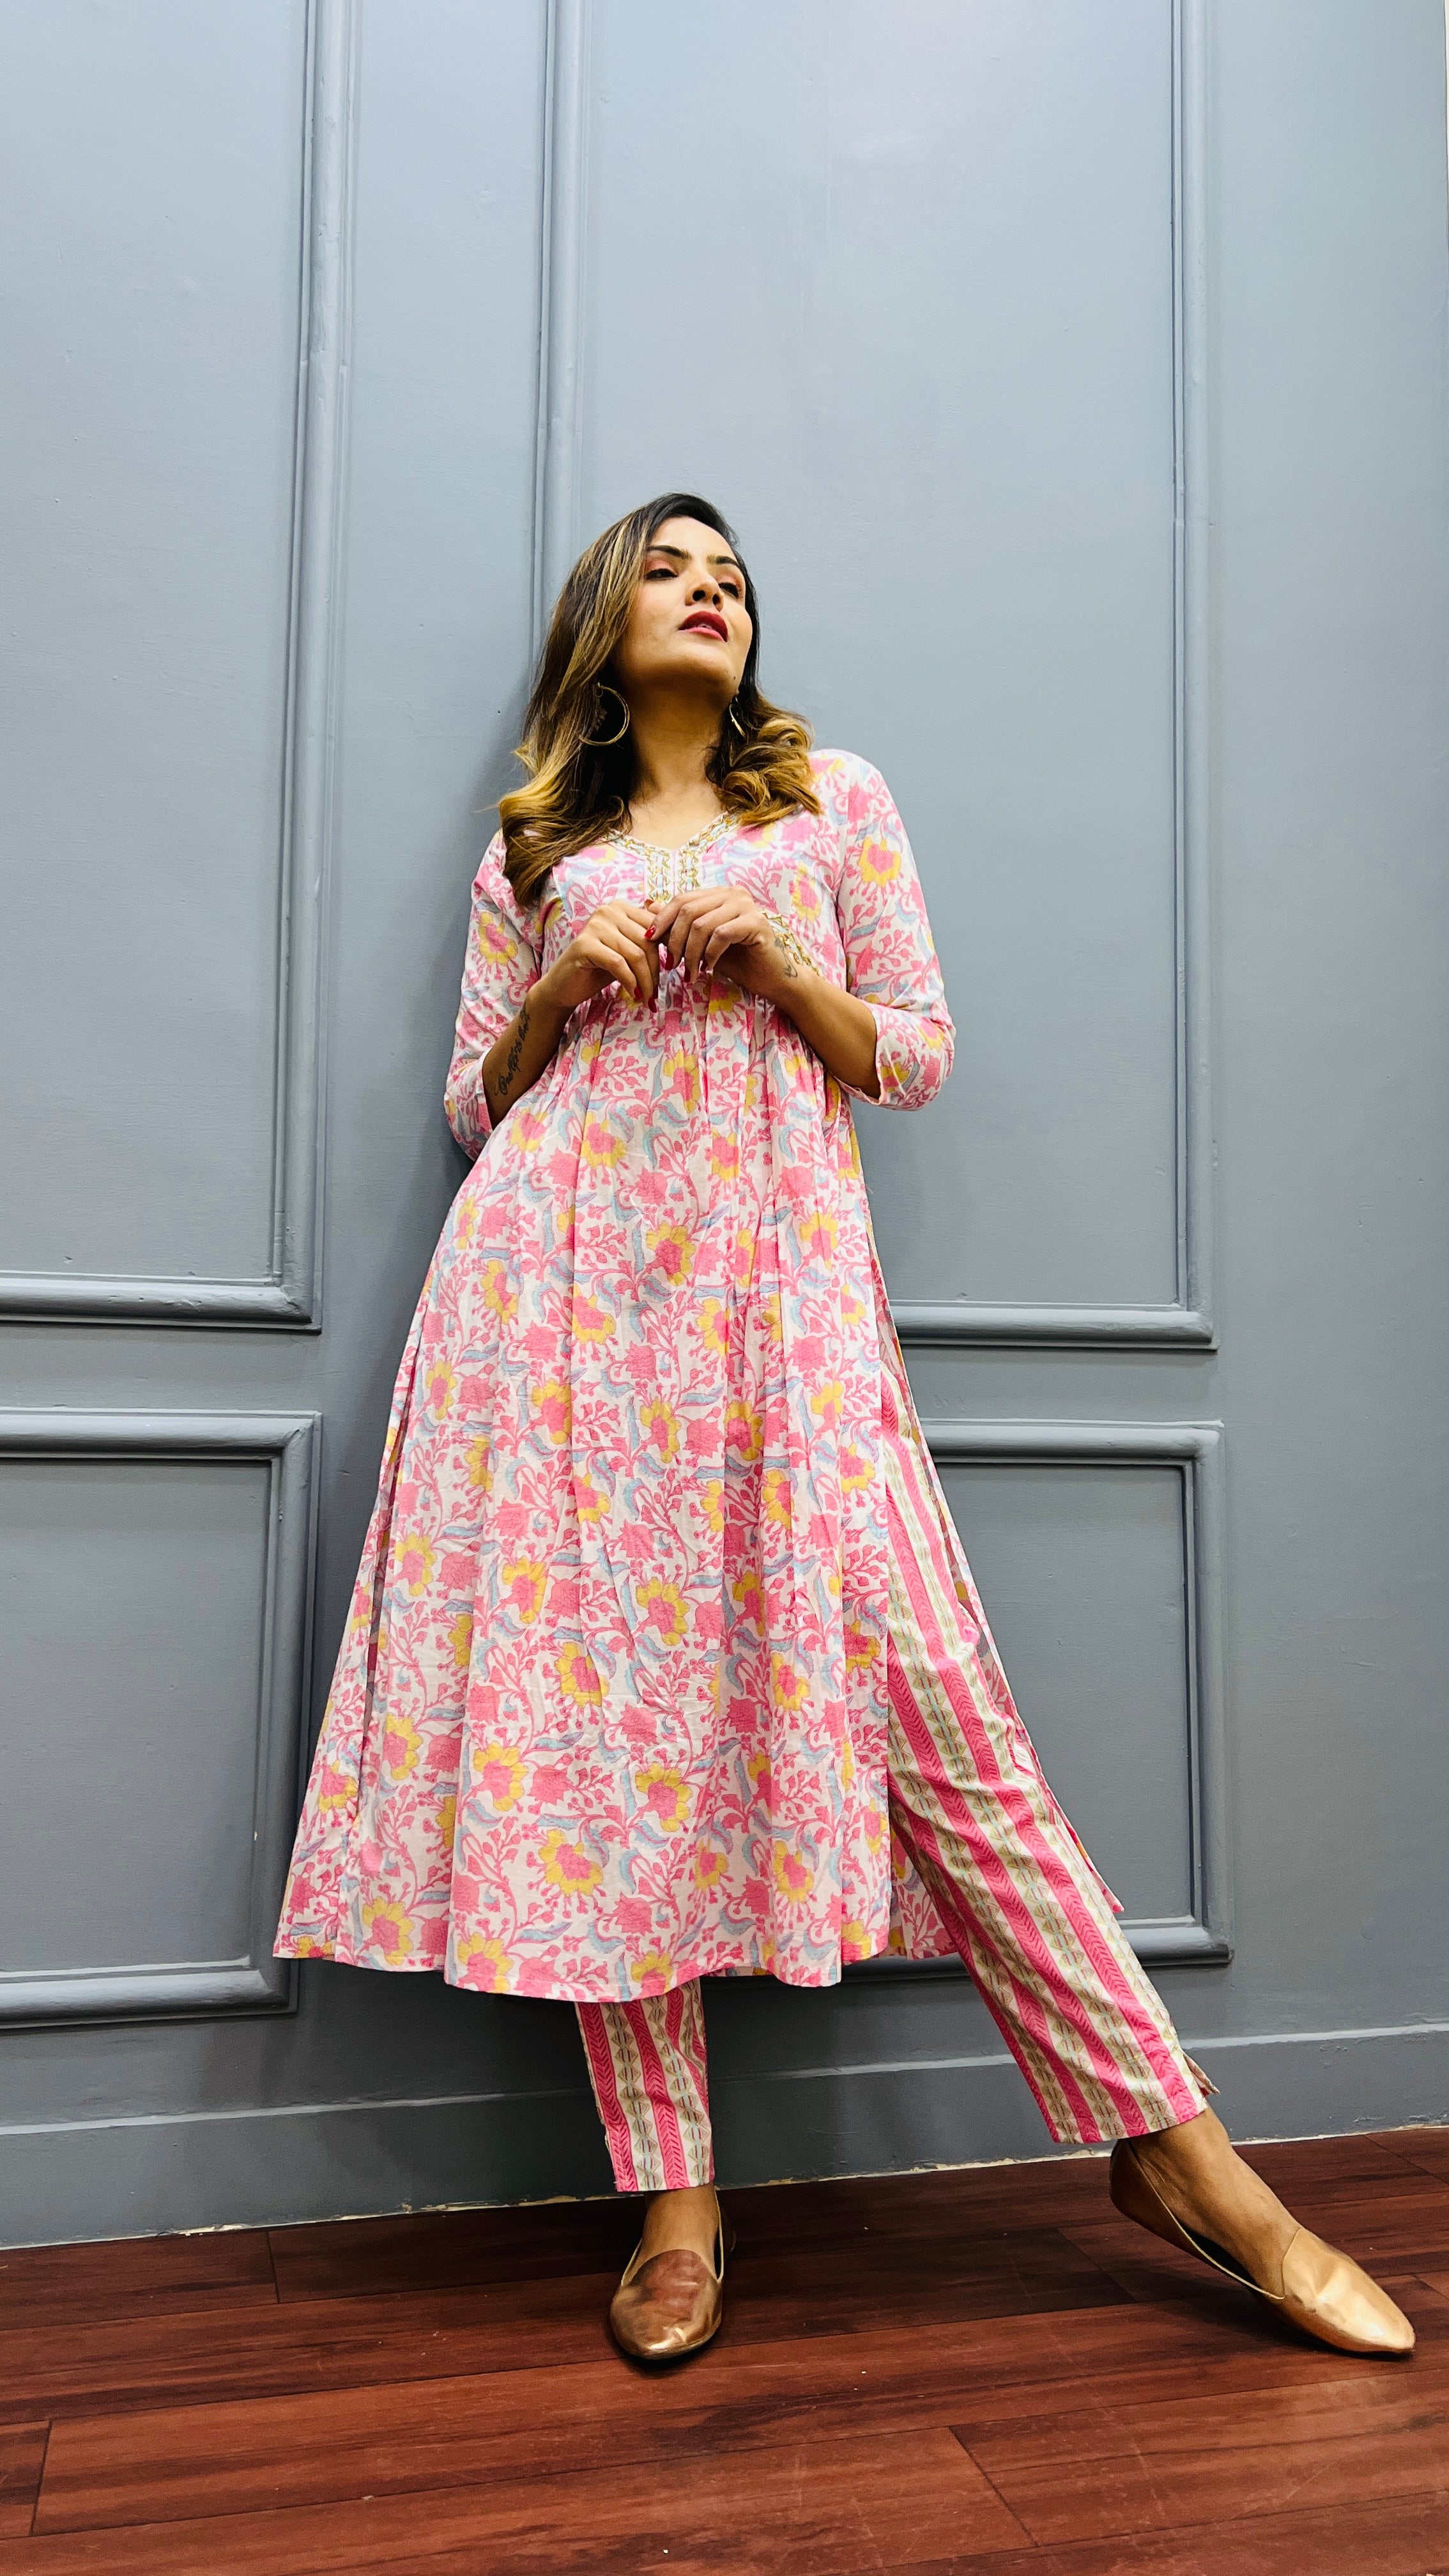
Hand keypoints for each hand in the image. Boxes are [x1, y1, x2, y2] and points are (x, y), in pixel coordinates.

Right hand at [539, 901, 659, 1010]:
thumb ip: (647, 942)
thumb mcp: (628, 952)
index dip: (667, 950)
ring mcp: (594, 925)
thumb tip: (679, 937)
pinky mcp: (585, 944)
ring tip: (647, 998)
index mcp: (621, 908)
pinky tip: (633, 995)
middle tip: (655, 993)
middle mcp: (608, 910)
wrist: (565, 986)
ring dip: (645, 981)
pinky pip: (619, 964)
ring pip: (635, 955)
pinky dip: (630, 982)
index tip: (671, 971)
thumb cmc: (599, 969)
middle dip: (656, 971)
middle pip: (647, 941)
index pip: (656, 926)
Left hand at [648, 888, 803, 999]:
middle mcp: (733, 893)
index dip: (662, 919)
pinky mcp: (756, 922)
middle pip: (688, 910)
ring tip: (691, 973)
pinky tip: (710, 968)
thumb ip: (678, 925)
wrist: (769, 978)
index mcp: (719, 894)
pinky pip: (721, 935)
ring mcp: (746, 905)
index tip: (650, 941)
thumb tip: (648, 905)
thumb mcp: (699, 943)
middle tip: (671, 964)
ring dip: (691, 953)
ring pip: (702, 925)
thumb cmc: (735, 961)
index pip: (682, 899)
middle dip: (674, 940)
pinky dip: (710, 955)